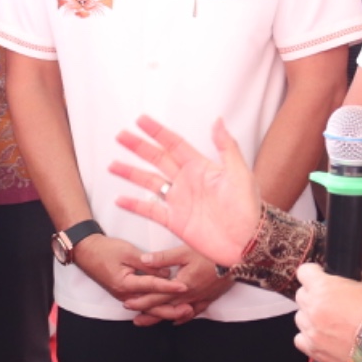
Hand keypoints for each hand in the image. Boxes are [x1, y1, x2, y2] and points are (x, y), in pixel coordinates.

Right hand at [71, 233, 186, 307]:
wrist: (86, 251)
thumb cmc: (105, 249)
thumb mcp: (128, 252)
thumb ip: (148, 264)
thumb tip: (166, 273)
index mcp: (125, 284)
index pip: (152, 286)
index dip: (170, 287)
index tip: (185, 286)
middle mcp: (125, 294)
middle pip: (151, 307)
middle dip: (171, 309)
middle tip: (189, 309)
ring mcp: (124, 296)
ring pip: (148, 308)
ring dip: (166, 311)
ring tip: (184, 312)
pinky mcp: (125, 294)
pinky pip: (143, 304)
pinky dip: (157, 307)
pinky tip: (169, 309)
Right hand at [110, 116, 261, 266]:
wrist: (248, 241)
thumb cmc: (249, 207)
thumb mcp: (240, 173)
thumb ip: (227, 146)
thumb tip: (217, 120)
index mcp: (200, 167)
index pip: (174, 144)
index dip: (157, 132)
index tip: (141, 120)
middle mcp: (187, 181)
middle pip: (157, 159)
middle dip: (138, 147)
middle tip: (120, 136)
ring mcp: (179, 201)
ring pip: (149, 182)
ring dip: (131, 173)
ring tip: (113, 165)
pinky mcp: (175, 221)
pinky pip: (150, 210)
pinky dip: (135, 205)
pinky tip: (120, 199)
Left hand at [126, 247, 235, 325]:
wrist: (239, 260)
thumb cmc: (211, 253)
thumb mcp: (185, 251)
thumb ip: (163, 258)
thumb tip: (144, 260)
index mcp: (181, 285)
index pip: (156, 295)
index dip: (141, 300)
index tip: (128, 304)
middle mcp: (189, 296)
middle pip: (165, 307)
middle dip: (148, 313)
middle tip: (134, 319)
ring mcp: (200, 299)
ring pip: (177, 312)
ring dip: (162, 318)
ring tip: (149, 322)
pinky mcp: (210, 298)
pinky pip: (194, 312)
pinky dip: (183, 317)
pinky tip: (177, 320)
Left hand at [293, 265, 361, 361]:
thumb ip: (361, 276)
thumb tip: (356, 280)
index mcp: (324, 288)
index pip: (304, 272)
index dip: (315, 272)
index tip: (322, 275)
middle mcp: (313, 309)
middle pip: (301, 295)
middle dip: (314, 293)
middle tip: (332, 299)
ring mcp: (312, 333)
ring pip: (300, 318)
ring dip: (312, 316)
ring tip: (332, 320)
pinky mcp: (316, 352)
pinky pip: (301, 340)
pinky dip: (310, 337)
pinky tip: (325, 336)